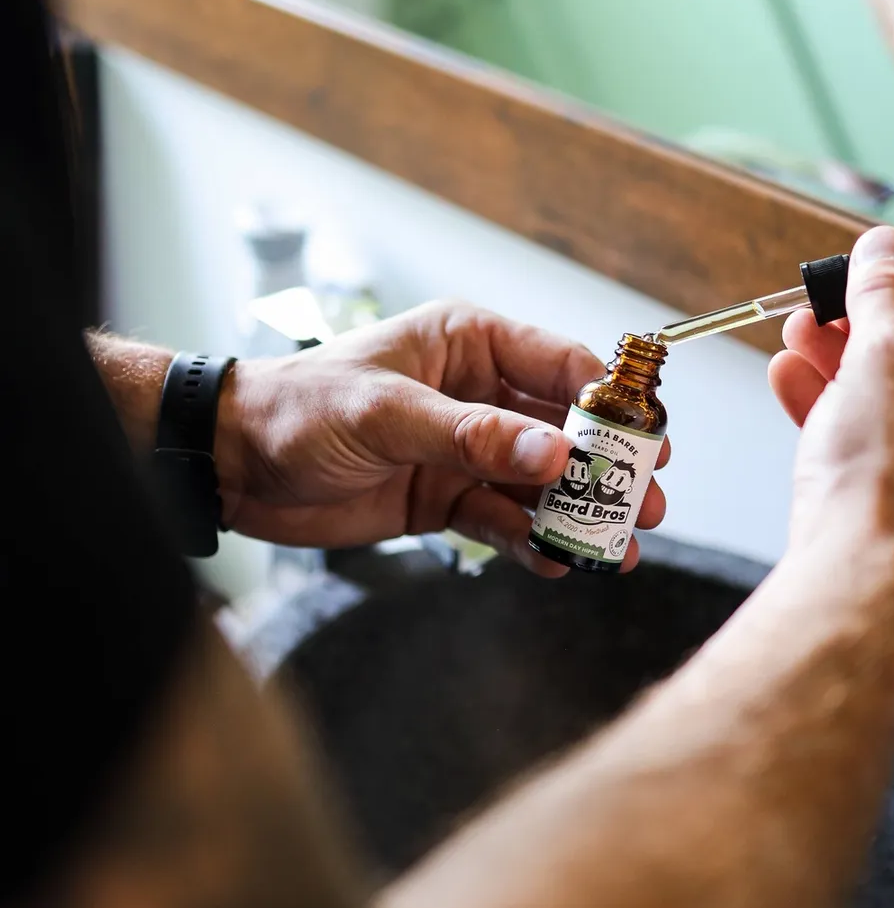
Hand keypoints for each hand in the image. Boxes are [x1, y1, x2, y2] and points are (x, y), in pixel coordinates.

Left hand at [216, 301, 668, 575]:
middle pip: (561, 430)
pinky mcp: (445, 499)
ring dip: (574, 514)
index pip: (558, 362)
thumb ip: (471, 435)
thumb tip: (554, 455)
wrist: (233, 465)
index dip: (606, 402)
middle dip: (604, 468)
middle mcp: (476, 393)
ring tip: (615, 549)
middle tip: (645, 503)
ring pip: (537, 482)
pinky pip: (501, 521)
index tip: (645, 439)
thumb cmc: (298, 408)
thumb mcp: (386, 413)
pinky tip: (553, 563)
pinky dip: (527, 541)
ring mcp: (464, 450)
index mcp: (468, 343)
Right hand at [768, 227, 893, 630]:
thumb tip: (885, 251)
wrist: (856, 594)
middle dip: (871, 328)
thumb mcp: (889, 361)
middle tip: (828, 301)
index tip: (878, 264)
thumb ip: (886, 295)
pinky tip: (792, 383)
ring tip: (797, 335)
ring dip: (845, 367)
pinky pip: (882, 455)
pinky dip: (840, 416)